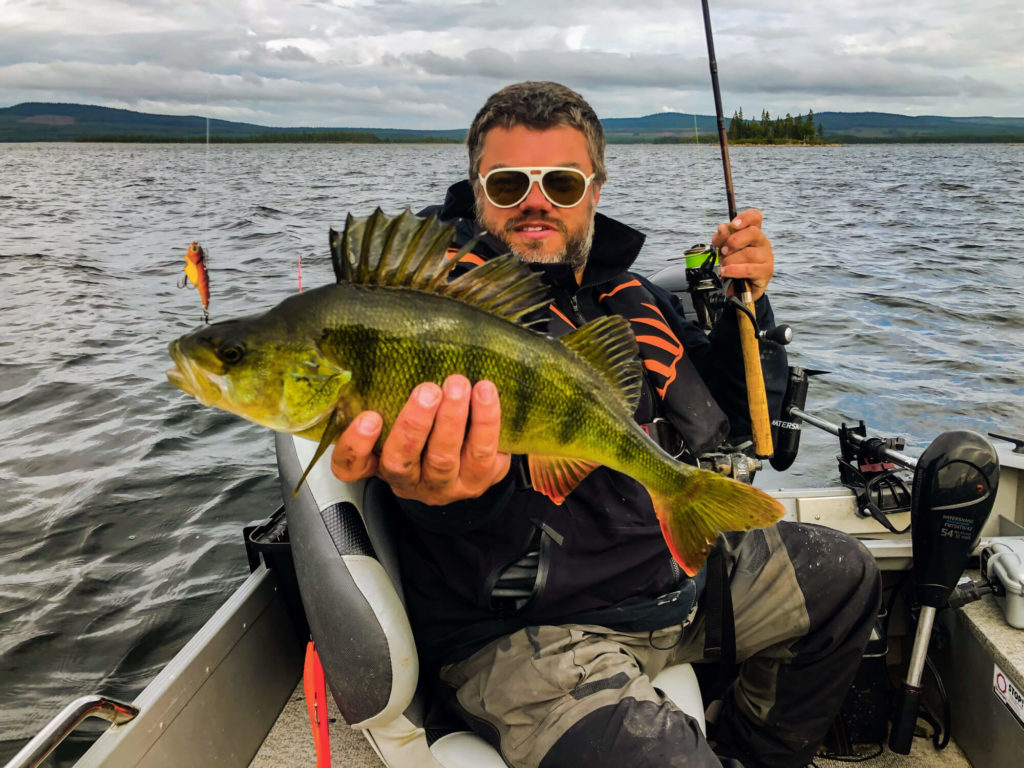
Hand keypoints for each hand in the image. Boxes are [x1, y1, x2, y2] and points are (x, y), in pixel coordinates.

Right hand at [330, 374, 510, 504]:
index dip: (356, 446)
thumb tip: (395, 353)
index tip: (369, 417)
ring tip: (458, 385)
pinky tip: (485, 393)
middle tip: (427, 391)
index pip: (352, 466)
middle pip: (401, 461)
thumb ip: (393, 399)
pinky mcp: (477, 481)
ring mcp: (443, 486)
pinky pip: (482, 454)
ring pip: (443, 459)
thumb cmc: (430, 434)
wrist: (473, 462)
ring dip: (452, 419)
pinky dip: (485, 422)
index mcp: (380, 464)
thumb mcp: (404, 420)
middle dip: (414, 424)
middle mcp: (409, 480)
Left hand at [711, 208, 773, 300]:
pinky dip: (735, 270)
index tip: (734, 224)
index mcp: (752, 233)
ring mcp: (766, 256)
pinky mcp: (766, 272)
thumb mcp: (723, 250)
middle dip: (734, 241)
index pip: (755, 217)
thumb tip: (722, 228)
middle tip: (724, 251)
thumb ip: (722, 238)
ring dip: (731, 260)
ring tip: (723, 266)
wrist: (737, 289)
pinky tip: (726, 272)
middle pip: (753, 233)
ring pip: (749, 253)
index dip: (746, 217)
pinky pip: (750, 269)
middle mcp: (762, 242)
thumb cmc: (732, 265)